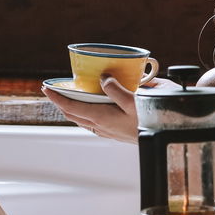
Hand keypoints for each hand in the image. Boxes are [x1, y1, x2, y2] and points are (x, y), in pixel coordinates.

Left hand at [43, 76, 181, 143]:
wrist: (168, 134)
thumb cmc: (154, 119)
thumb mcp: (136, 100)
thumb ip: (116, 89)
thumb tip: (102, 79)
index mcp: (103, 118)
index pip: (72, 107)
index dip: (57, 97)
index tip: (46, 88)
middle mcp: (102, 127)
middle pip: (74, 115)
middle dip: (61, 102)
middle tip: (52, 91)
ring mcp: (109, 132)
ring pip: (83, 120)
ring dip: (73, 109)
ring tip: (69, 98)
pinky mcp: (116, 133)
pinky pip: (93, 124)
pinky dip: (85, 114)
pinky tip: (91, 109)